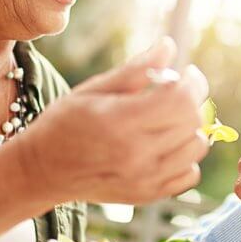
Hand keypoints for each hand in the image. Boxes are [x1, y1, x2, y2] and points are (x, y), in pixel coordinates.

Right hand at [18, 37, 209, 204]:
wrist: (43, 170)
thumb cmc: (64, 123)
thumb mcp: (94, 89)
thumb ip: (135, 69)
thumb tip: (169, 46)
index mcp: (120, 122)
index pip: (180, 99)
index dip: (192, 82)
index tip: (186, 73)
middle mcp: (136, 154)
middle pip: (192, 122)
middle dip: (192, 100)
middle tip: (176, 92)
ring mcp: (145, 179)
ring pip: (197, 148)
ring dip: (190, 128)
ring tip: (170, 119)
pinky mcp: (148, 195)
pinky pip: (190, 174)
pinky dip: (186, 157)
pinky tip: (167, 145)